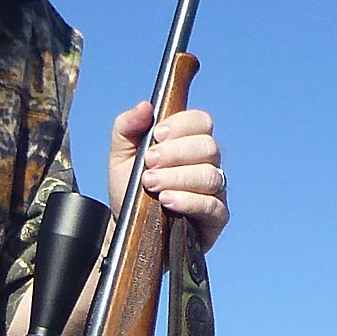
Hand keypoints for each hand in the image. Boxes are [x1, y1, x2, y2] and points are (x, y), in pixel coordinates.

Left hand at [107, 102, 227, 250]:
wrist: (127, 229)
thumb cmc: (128, 190)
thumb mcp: (120, 156)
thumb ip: (127, 127)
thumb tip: (146, 106)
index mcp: (188, 142)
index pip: (201, 122)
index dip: (182, 125)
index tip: (156, 136)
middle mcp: (207, 164)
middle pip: (208, 147)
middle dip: (176, 154)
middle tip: (148, 164)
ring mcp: (214, 191)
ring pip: (210, 175)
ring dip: (177, 178)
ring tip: (151, 185)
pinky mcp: (216, 218)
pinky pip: (212, 205)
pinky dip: (188, 200)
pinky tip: (167, 201)